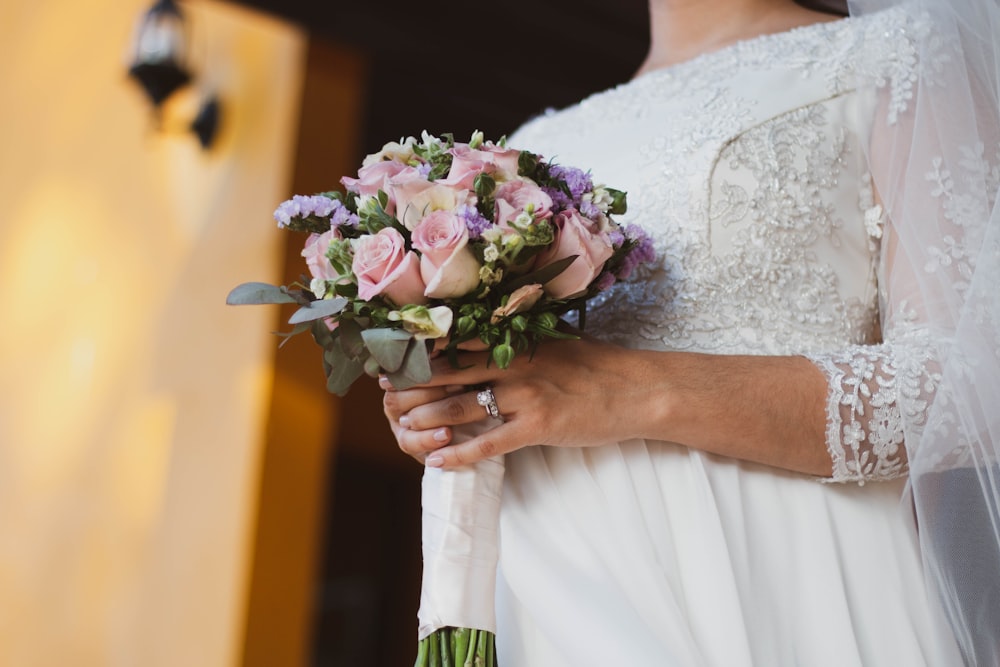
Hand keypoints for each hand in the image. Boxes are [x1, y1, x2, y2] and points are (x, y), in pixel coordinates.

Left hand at [381, 337, 656, 467]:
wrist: (637, 389)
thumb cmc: (596, 367)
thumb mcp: (554, 344)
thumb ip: (519, 343)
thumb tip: (489, 343)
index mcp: (516, 341)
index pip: (457, 345)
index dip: (422, 354)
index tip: (395, 361)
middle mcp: (515, 363)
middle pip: (449, 374)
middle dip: (414, 387)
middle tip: (386, 398)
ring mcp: (526, 394)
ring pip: (461, 408)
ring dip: (427, 421)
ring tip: (402, 429)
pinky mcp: (539, 425)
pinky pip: (490, 443)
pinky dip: (460, 455)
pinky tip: (439, 463)